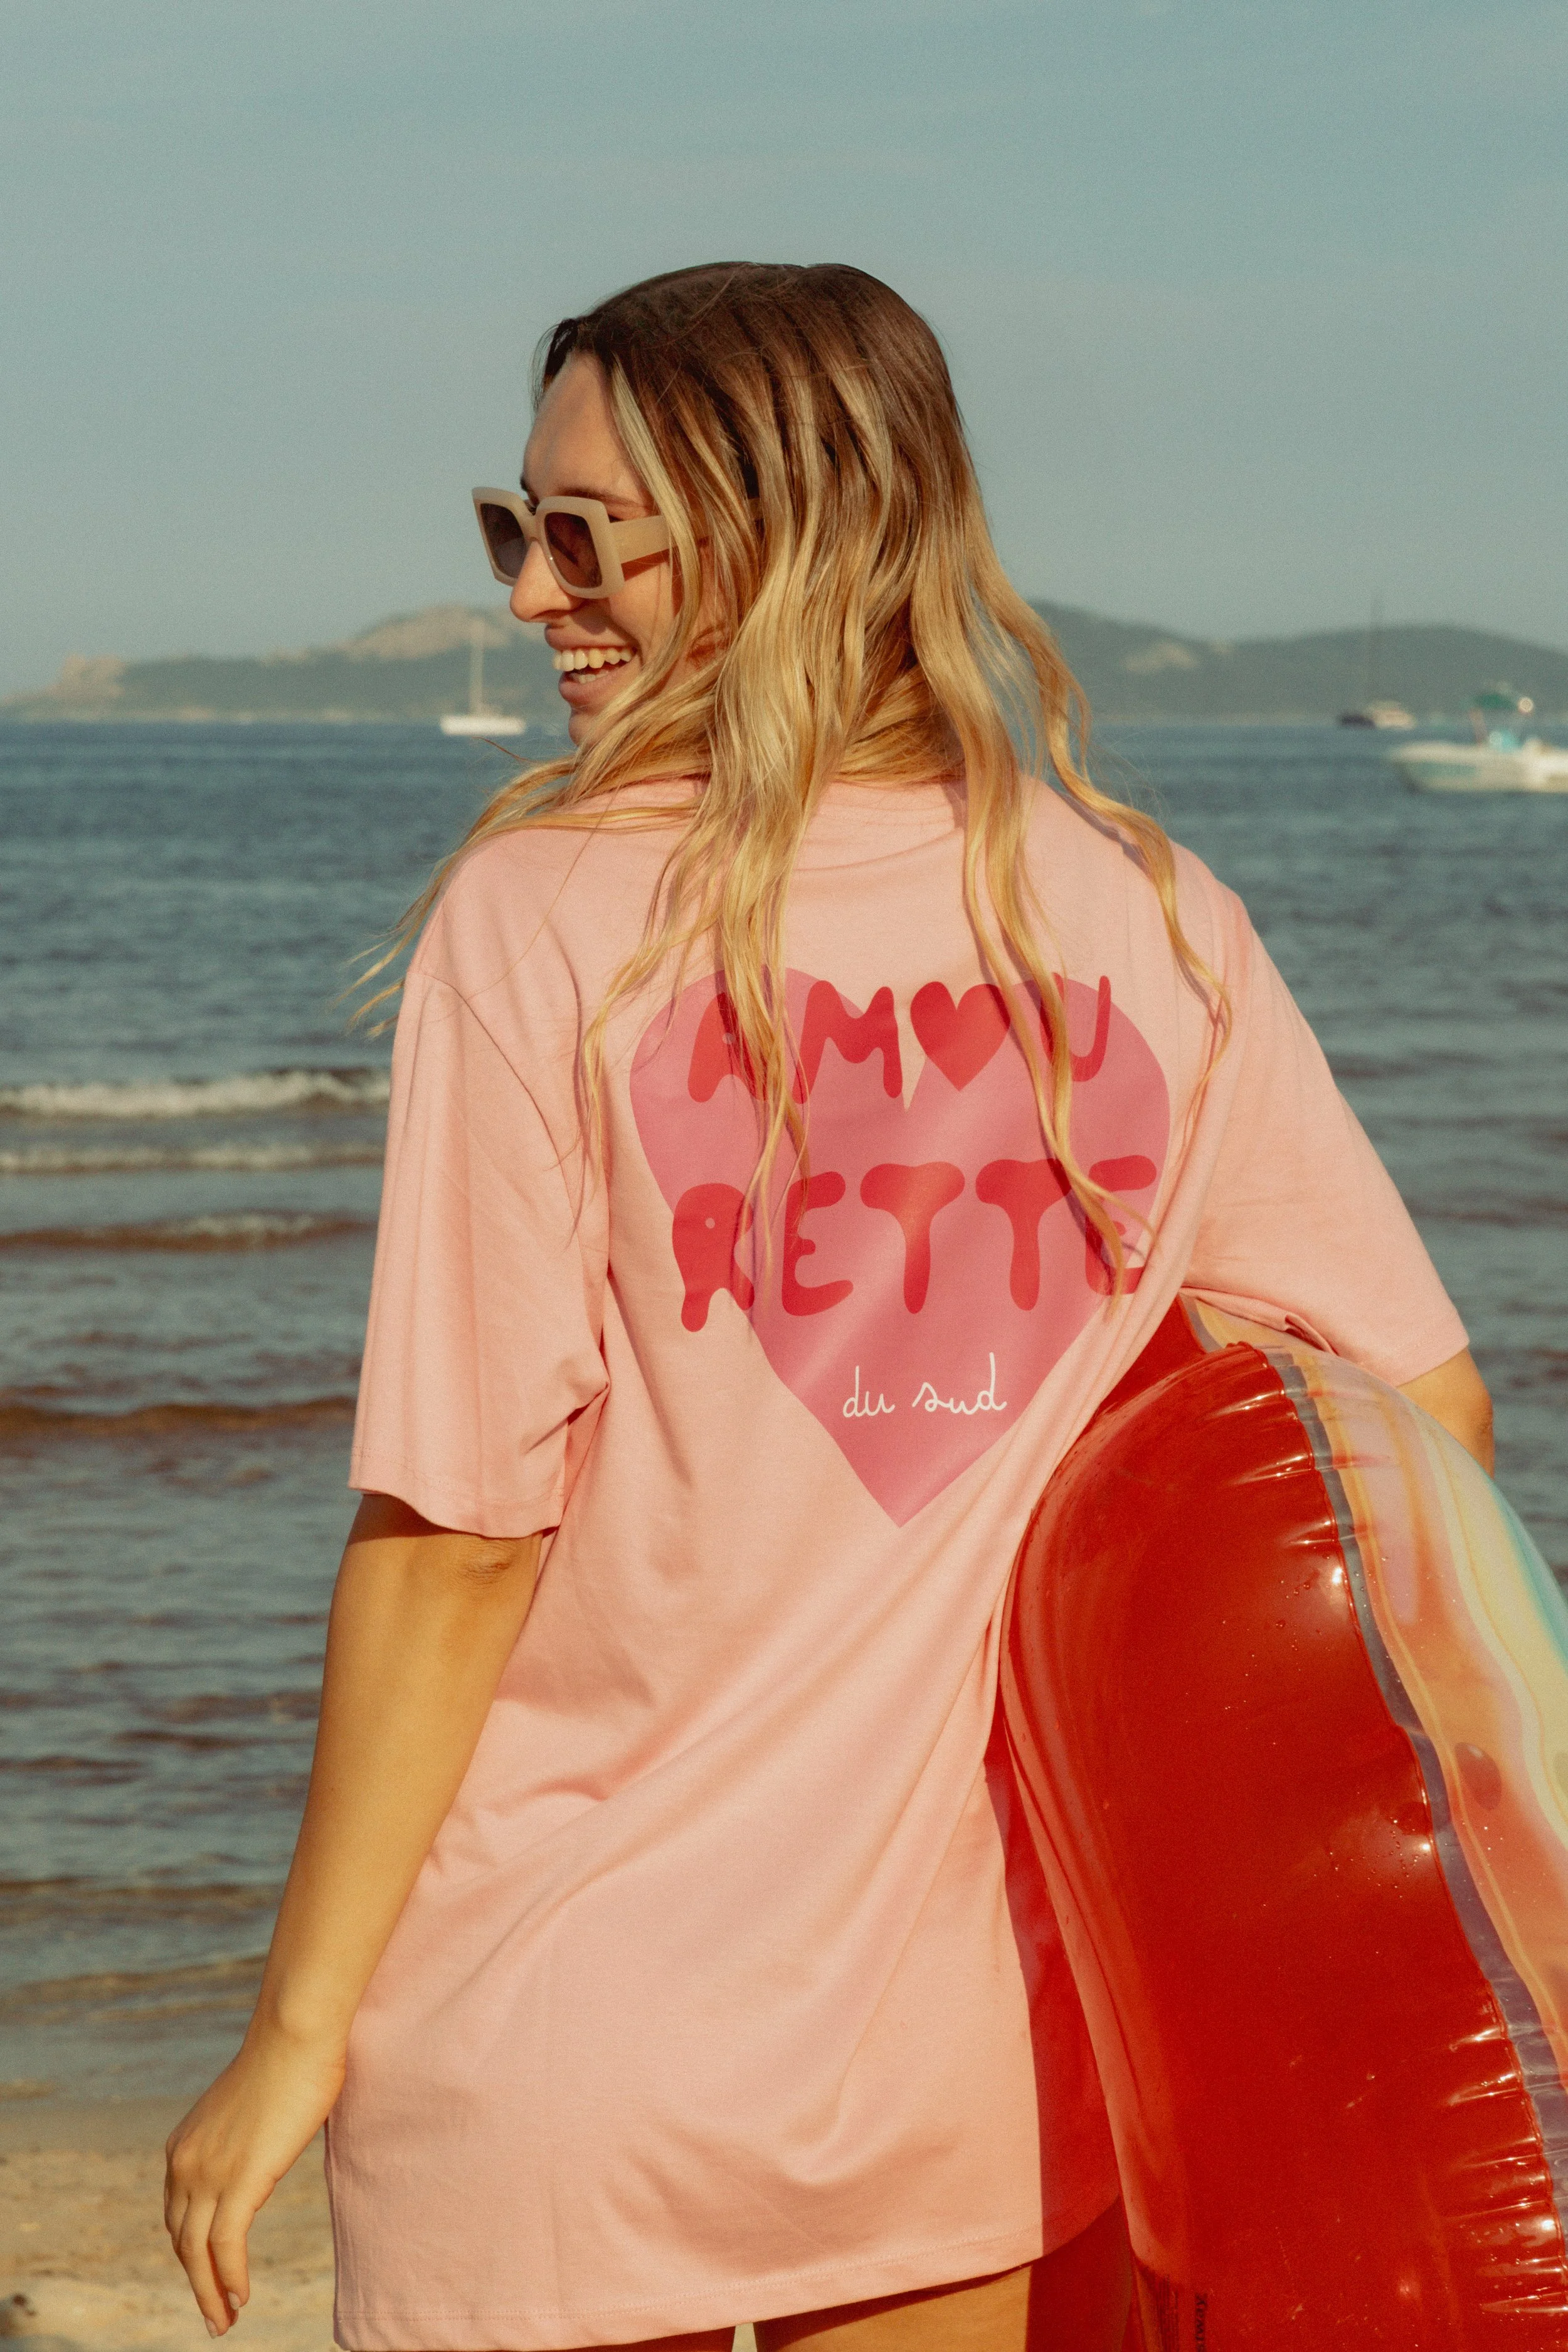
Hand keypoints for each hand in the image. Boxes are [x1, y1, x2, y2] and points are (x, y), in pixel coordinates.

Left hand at [164, 2027, 345, 2334]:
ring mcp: (208, 2173)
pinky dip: (230, 2278)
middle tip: (214, 2315)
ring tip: (225, 2321)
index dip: (191, 2253)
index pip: (177, 2215)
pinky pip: (225, 2247)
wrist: (294, 2034)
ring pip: (197, 2253)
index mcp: (183, 2145)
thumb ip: (243, 2137)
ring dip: (210, 2293)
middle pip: (181, 2240)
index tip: (209, 2277)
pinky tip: (241, 2298)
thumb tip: (263, 2145)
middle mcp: (184, 2163)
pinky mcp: (239, 2181)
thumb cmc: (286, 2059)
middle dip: (197, 2281)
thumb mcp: (248, 2108)